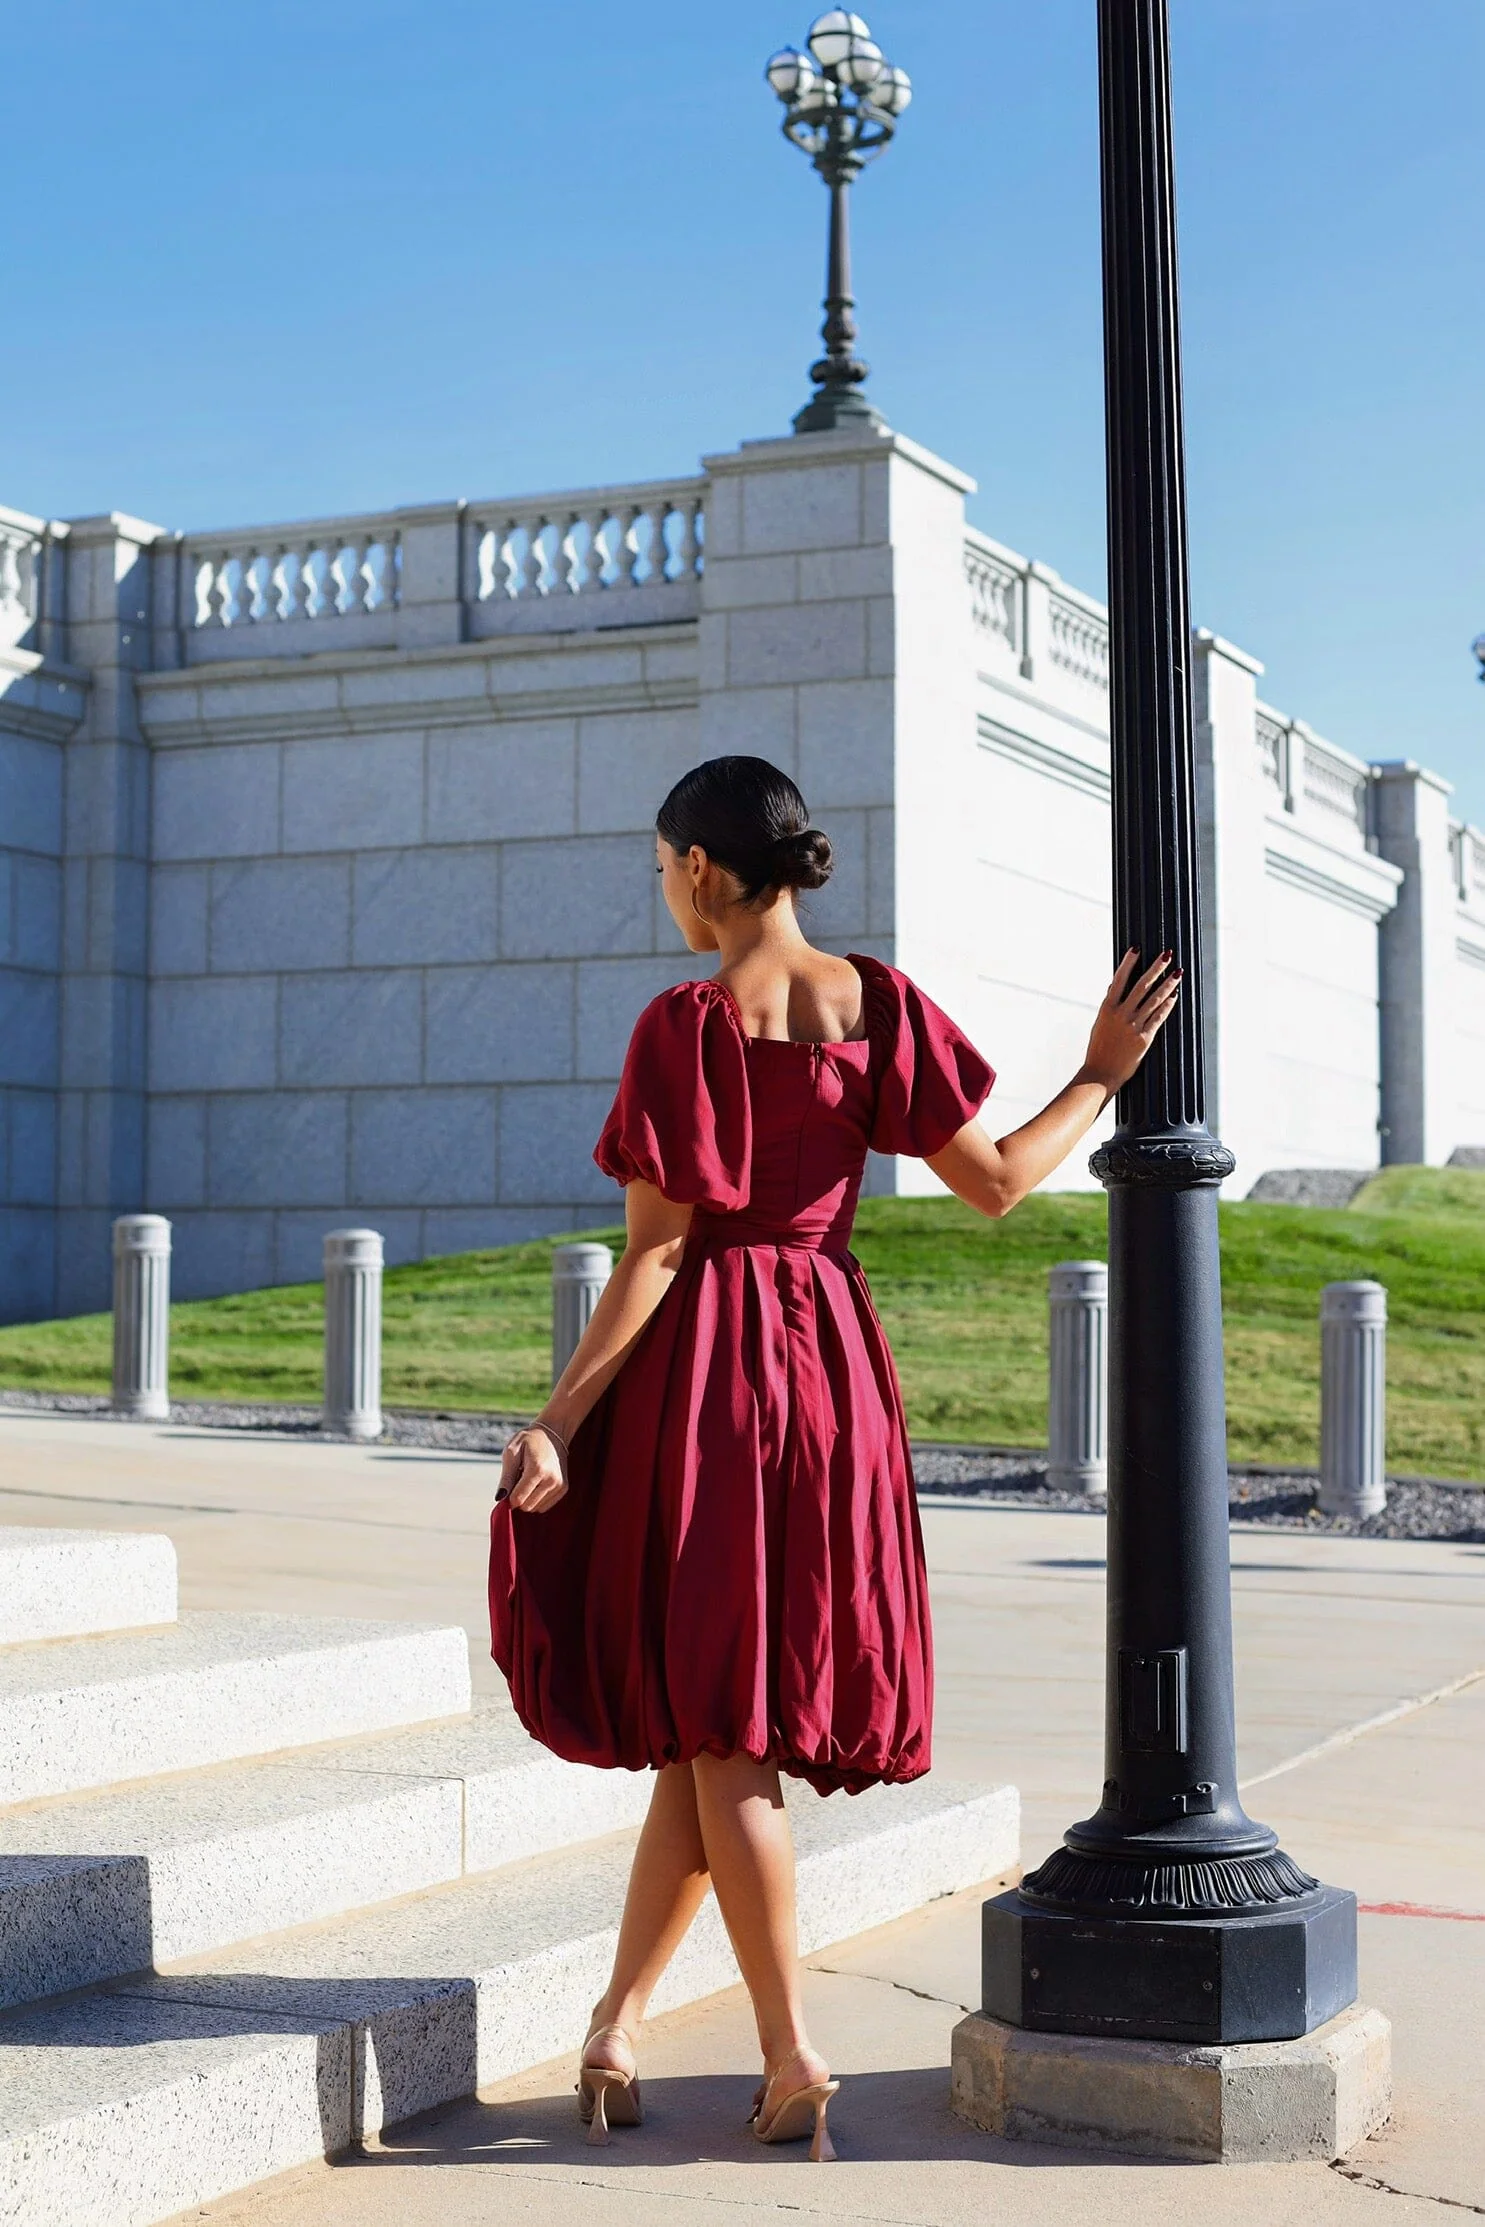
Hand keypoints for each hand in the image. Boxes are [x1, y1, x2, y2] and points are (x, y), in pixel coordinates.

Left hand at [497, 1424, 568, 1514]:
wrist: (553, 1433)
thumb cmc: (529, 1440)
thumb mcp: (512, 1452)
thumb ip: (506, 1477)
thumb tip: (500, 1498)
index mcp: (537, 1469)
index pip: (518, 1499)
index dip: (508, 1497)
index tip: (507, 1485)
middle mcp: (551, 1480)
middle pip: (526, 1506)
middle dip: (518, 1497)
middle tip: (519, 1478)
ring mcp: (559, 1485)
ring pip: (535, 1508)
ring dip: (528, 1498)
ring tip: (529, 1479)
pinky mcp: (563, 1488)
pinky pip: (544, 1506)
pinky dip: (537, 1499)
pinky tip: (537, 1483)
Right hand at [1080, 948, 1181, 1094]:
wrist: (1100, 1073)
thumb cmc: (1098, 1049)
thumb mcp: (1100, 1023)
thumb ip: (1109, 1005)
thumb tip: (1113, 986)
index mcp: (1107, 1008)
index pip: (1119, 979)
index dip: (1129, 963)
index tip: (1137, 948)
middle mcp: (1121, 1014)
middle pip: (1141, 985)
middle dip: (1156, 968)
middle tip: (1167, 955)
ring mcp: (1133, 1026)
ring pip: (1154, 1000)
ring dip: (1168, 984)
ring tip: (1178, 973)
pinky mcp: (1144, 1038)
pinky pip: (1158, 1018)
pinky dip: (1167, 1006)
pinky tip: (1174, 996)